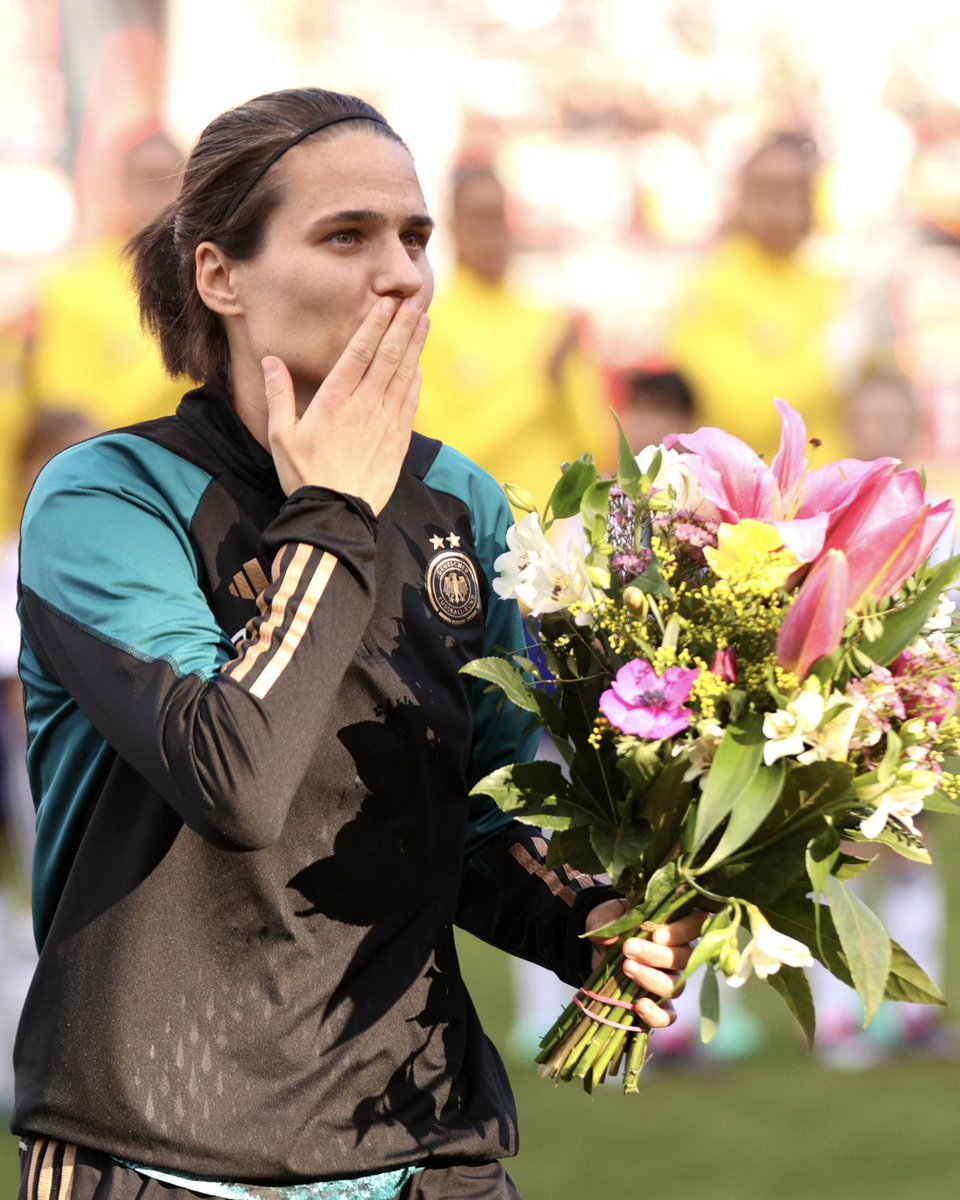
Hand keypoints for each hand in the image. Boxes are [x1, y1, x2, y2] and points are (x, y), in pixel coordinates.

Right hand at [262, 295, 429, 512]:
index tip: (387, 303)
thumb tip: (270, 361)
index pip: (360, 353)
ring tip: (423, 321)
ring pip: (404, 375)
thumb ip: (278, 395)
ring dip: (415, 346)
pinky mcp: (398, 441)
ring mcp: (386, 423)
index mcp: (335, 401)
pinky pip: (411, 402)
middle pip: (389, 357)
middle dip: (403, 325)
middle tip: (415, 300)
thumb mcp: (281, 436)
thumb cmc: (304, 476)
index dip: (375, 324)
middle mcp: (365, 407)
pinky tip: (419, 364)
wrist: (336, 515)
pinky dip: (416, 379)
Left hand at [585, 900, 704, 1028]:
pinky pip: (667, 1016)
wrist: (596, 945)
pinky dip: (656, 1015)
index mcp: (674, 925)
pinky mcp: (657, 1003)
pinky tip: (640, 1006)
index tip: (656, 935)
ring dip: (651, 978)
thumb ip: (612, 919)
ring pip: (675, 985)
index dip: (681, 931)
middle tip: (628, 947)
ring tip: (627, 967)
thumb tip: (611, 937)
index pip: (695, 924)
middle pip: (683, 958)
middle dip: (655, 955)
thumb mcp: (608, 914)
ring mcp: (670, 980)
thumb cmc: (610, 922)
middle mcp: (678, 954)